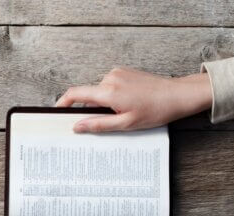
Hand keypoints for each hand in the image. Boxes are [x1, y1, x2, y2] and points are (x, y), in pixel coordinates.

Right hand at [55, 67, 211, 132]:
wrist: (177, 95)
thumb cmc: (155, 110)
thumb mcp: (125, 124)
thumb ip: (98, 125)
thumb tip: (77, 126)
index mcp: (109, 91)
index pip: (76, 94)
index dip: (62, 103)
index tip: (56, 112)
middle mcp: (110, 78)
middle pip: (88, 95)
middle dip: (90, 110)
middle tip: (102, 123)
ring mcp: (117, 73)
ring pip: (99, 91)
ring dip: (104, 104)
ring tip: (123, 114)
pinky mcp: (124, 72)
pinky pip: (109, 86)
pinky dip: (111, 97)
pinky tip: (127, 104)